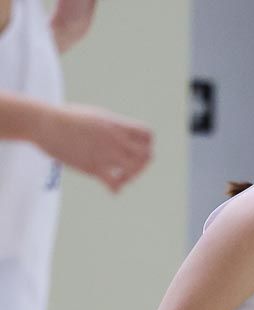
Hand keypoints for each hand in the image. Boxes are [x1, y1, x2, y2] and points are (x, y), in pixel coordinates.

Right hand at [37, 103, 152, 191]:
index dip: (146, 145)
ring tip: (119, 178)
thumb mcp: (94, 117)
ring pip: (134, 170)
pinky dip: (116, 188)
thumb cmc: (66, 119)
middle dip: (142, 165)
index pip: (148, 135)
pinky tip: (110, 186)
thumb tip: (117, 131)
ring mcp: (105, 153)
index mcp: (116, 124)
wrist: (46, 123)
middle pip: (147, 155)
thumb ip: (110, 127)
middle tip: (128, 169)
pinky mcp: (93, 167)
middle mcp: (115, 138)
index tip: (134, 151)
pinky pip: (115, 184)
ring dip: (131, 177)